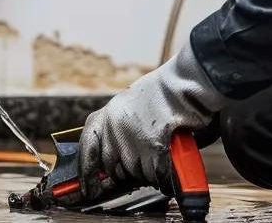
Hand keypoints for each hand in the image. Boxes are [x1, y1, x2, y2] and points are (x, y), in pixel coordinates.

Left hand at [78, 45, 226, 197]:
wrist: (184, 84)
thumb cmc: (164, 92)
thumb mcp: (130, 105)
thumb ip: (119, 128)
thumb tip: (117, 155)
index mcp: (106, 116)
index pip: (87, 150)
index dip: (86, 172)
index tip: (88, 187)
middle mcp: (114, 128)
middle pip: (113, 168)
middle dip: (126, 174)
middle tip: (143, 167)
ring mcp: (132, 139)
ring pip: (135, 174)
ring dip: (148, 174)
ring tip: (161, 157)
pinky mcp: (152, 148)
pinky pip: (155, 175)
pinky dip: (164, 176)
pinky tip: (170, 166)